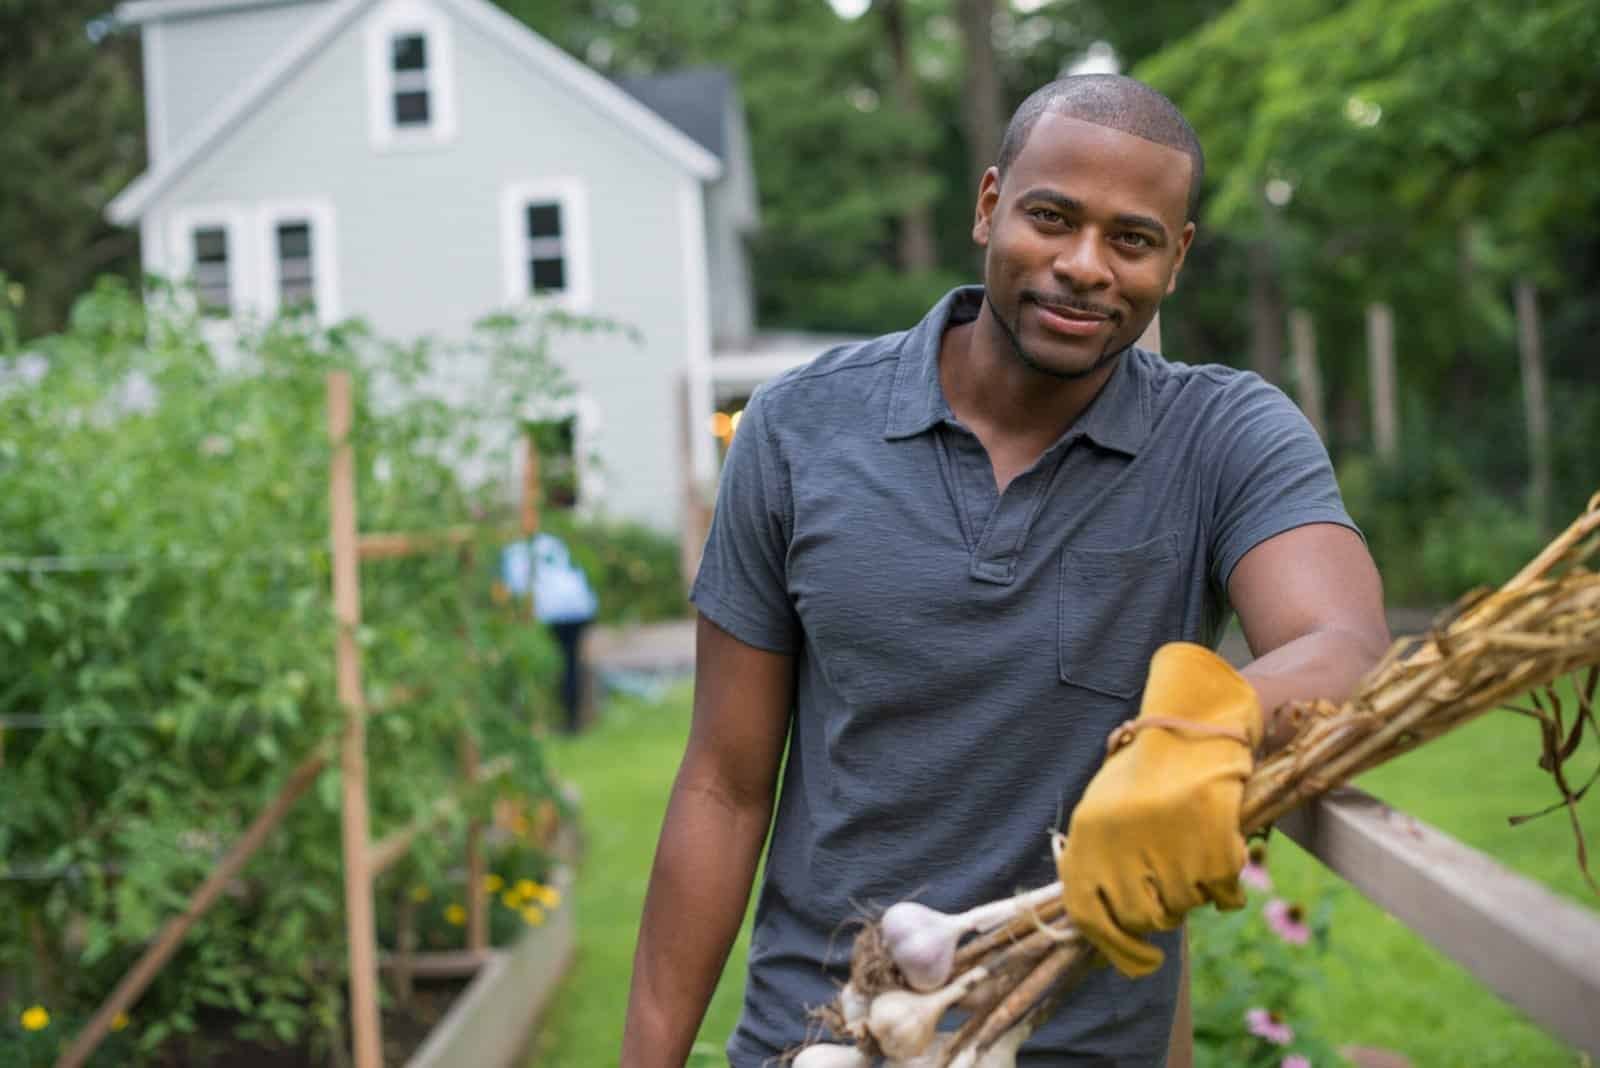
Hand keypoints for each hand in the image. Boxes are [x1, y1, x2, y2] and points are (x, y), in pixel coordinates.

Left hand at [1058, 642, 1262, 975]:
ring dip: (1194, 893)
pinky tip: (1225, 863)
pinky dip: (1228, 891)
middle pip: (1142, 918)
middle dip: (1161, 913)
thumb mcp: (1105, 811)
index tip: (1142, 961)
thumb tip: (1107, 930)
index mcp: (1089, 835)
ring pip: (1184, 908)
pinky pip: (1223, 895)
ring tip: (1194, 853)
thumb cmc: (1149, 770)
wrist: (1194, 723)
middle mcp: (1122, 843)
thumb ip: (1101, 864)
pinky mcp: (1213, 842)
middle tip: (1173, 888)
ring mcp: (1168, 844)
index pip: (1089, 915)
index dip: (1116, 948)